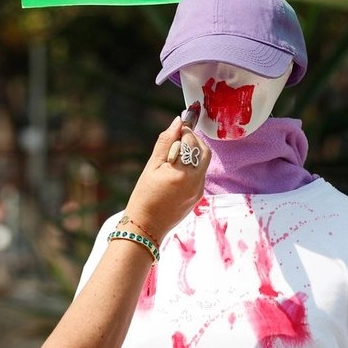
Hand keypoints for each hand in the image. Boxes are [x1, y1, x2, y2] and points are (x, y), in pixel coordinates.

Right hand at [122, 115, 209, 241]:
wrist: (146, 226)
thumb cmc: (143, 196)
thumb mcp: (151, 167)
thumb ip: (165, 143)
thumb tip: (177, 121)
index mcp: (182, 173)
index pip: (190, 142)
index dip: (184, 131)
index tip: (177, 127)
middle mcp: (195, 182)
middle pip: (204, 150)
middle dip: (193, 140)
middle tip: (178, 138)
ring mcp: (199, 190)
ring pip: (203, 162)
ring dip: (193, 153)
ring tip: (174, 155)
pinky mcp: (198, 196)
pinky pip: (199, 174)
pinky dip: (191, 166)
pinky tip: (176, 170)